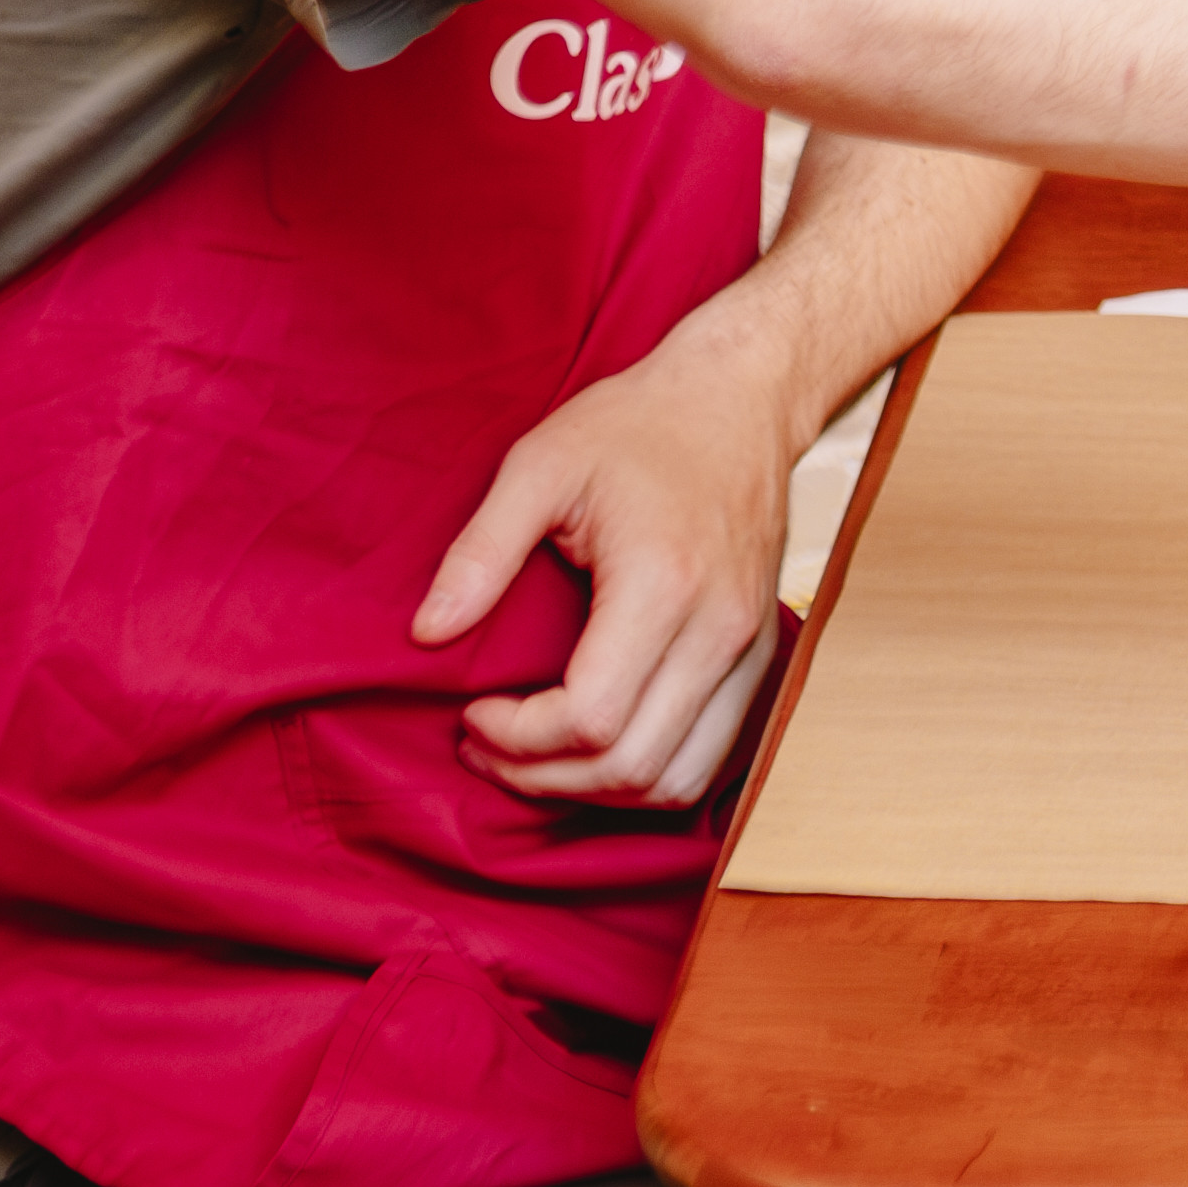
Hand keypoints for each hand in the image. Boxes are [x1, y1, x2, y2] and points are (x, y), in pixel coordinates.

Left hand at [415, 326, 804, 808]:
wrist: (740, 398)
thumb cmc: (639, 425)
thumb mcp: (540, 464)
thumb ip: (481, 552)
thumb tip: (428, 632)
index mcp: (663, 582)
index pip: (591, 717)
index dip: (517, 737)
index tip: (473, 710)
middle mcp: (720, 628)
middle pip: (632, 765)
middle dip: (541, 775)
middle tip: (485, 744)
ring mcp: (750, 646)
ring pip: (676, 779)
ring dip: (595, 788)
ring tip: (534, 756)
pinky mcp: (759, 654)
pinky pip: (709, 757)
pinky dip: (646, 775)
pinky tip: (596, 745)